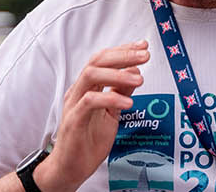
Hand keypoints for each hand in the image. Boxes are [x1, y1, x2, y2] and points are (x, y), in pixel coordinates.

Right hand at [35, 40, 149, 191]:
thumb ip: (120, 92)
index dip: (123, 50)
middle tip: (145, 56)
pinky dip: (111, 98)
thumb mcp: (112, 113)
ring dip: (117, 73)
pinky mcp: (73, 120)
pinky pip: (90, 102)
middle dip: (123, 55)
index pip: (103, 60)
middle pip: (97, 61)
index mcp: (87, 87)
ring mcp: (74, 104)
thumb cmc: (88, 141)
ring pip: (91, 75)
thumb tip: (134, 71)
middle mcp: (78, 91)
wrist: (71, 168)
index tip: (143, 46)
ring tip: (139, 78)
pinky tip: (127, 102)